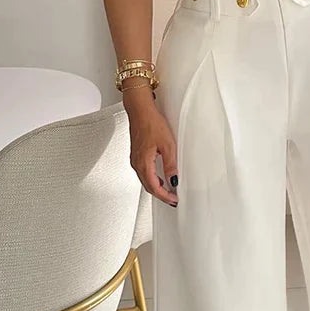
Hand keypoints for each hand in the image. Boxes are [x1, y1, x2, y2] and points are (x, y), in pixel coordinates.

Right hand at [124, 92, 178, 206]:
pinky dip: (153, 179)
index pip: (154, 187)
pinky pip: (144, 173)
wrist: (140, 110)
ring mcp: (135, 159)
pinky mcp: (136, 155)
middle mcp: (137, 163)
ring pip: (145, 180)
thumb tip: (174, 180)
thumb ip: (170, 165)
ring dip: (157, 188)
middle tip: (172, 199)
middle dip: (161, 195)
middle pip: (149, 186)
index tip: (174, 200)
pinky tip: (160, 178)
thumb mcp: (167, 145)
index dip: (165, 196)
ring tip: (169, 191)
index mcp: (143, 163)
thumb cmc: (151, 123)